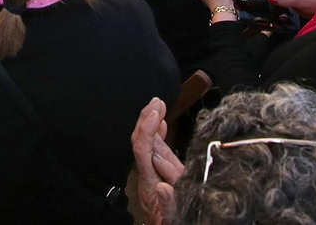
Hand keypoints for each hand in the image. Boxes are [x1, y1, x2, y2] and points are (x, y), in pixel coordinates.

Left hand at [131, 97, 183, 224]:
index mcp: (151, 185)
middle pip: (143, 144)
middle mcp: (149, 178)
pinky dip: (159, 138)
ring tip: (158, 107)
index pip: (143, 151)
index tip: (156, 112)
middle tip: (156, 102)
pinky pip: (158, 156)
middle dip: (147, 120)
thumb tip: (164, 188)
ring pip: (150, 148)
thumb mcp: (172, 220)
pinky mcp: (160, 180)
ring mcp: (154, 178)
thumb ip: (168, 205)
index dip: (147, 129)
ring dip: (152, 125)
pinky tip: (162, 126)